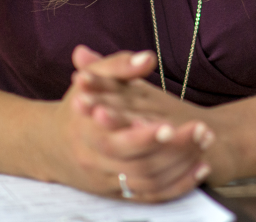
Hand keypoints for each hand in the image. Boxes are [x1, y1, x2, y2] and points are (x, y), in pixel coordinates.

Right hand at [45, 46, 211, 201]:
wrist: (51, 144)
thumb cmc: (80, 104)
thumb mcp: (93, 78)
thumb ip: (120, 65)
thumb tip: (148, 58)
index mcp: (88, 134)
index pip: (118, 142)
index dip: (145, 137)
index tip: (170, 125)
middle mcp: (97, 162)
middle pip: (139, 165)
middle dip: (173, 149)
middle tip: (201, 131)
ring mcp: (108, 181)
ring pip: (148, 182)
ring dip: (181, 166)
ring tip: (205, 144)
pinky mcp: (119, 193)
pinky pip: (152, 196)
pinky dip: (178, 186)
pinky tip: (201, 168)